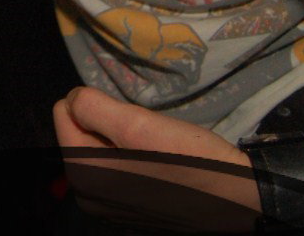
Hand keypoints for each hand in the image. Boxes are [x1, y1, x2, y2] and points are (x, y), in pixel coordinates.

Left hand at [53, 87, 260, 231]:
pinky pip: (118, 163)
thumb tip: (72, 98)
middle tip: (146, 134)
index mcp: (83, 174)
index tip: (130, 118)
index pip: (64, 111)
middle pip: (81, 129)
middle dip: (110, 123)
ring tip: (156, 147)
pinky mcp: (129, 205)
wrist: (239, 199)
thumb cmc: (190, 162)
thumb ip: (93, 107)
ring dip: (124, 137)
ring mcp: (108, 203)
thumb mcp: (138, 124)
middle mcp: (88, 194)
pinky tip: (160, 161)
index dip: (97, 104)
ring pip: (101, 144)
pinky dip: (135, 155)